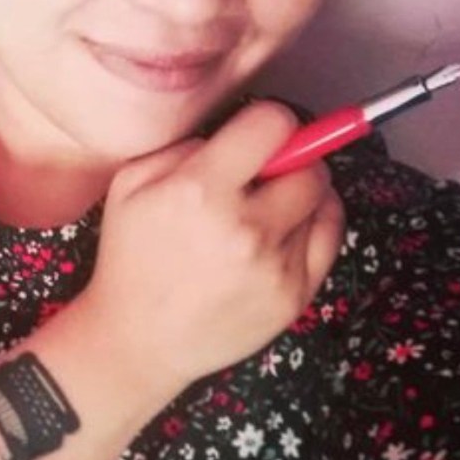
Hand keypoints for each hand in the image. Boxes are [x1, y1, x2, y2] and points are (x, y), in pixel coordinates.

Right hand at [78, 101, 344, 397]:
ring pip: (322, 199)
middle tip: (266, 171)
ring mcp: (275, 266)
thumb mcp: (130, 183)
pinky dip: (318, 219)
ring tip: (272, 203)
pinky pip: (330, 237)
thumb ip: (182, 147)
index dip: (269, 120)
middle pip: (309, 163)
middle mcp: (245, 227)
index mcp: (200, 190)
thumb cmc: (131, 257)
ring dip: (302, 192)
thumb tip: (232, 137)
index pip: (272, 124)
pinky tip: (293, 221)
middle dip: (291, 158)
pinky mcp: (295, 297)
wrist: (138, 340)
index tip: (259, 132)